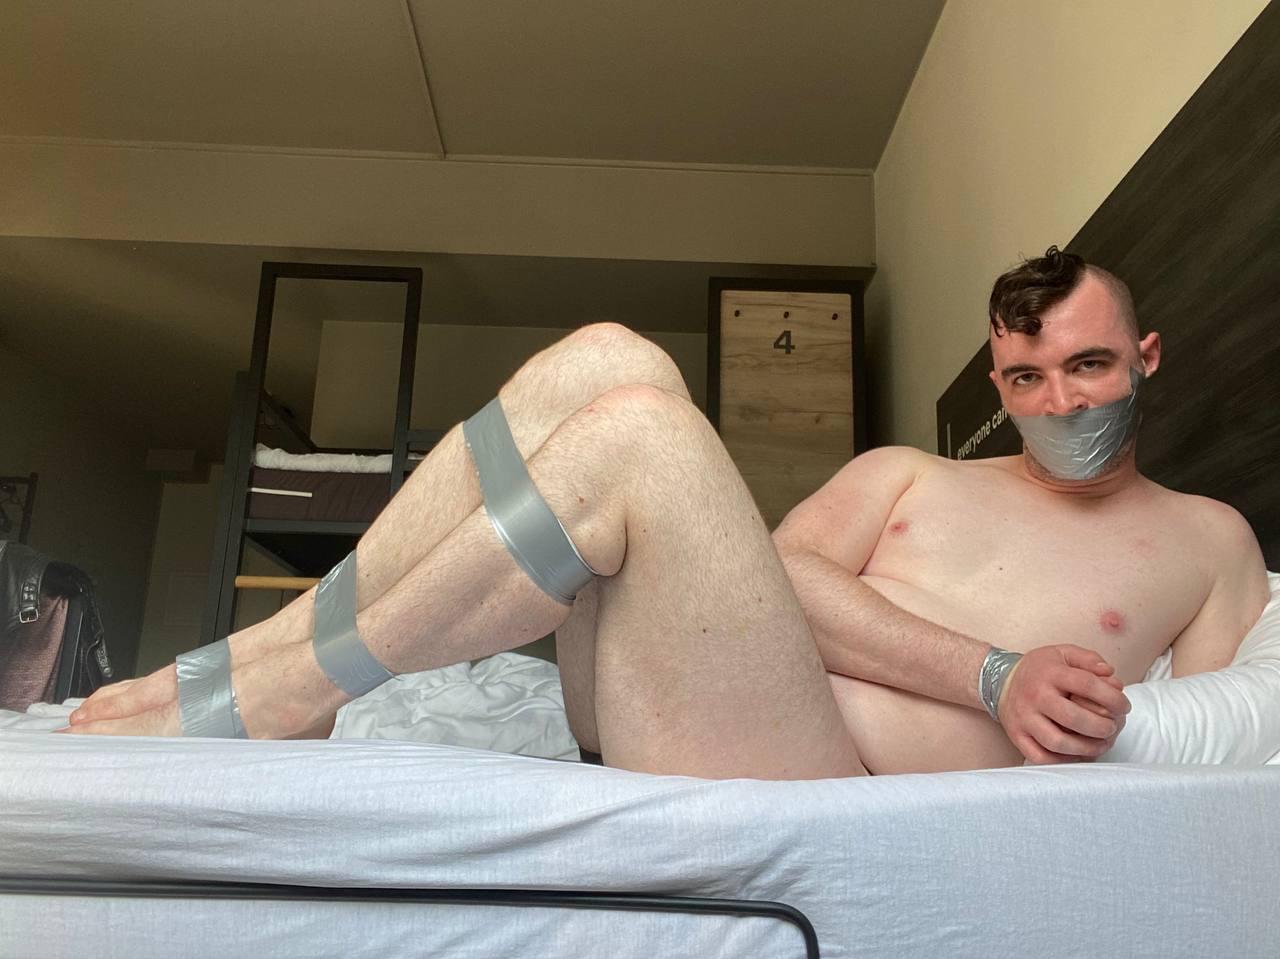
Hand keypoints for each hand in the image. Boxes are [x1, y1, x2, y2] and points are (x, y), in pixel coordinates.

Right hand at [996, 645, 1130, 764]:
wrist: (1000, 681)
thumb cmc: (1040, 669)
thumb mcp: (1063, 653)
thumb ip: (1089, 659)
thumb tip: (1110, 673)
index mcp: (1050, 673)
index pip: (1087, 685)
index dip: (1112, 697)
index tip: (1124, 706)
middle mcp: (1035, 696)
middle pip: (1073, 718)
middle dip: (1101, 727)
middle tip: (1113, 728)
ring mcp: (1024, 718)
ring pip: (1057, 742)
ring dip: (1086, 748)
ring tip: (1101, 744)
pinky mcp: (1017, 736)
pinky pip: (1041, 757)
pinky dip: (1063, 761)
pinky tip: (1078, 754)